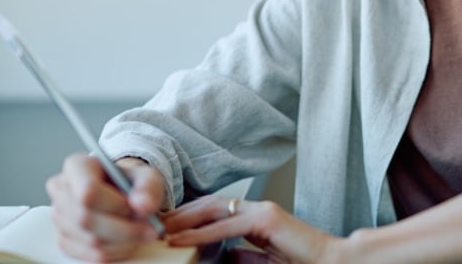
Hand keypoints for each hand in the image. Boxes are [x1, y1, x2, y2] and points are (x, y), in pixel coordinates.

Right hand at [46, 154, 166, 260]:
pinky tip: (127, 242)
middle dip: (124, 229)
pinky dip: (115, 252)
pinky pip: (90, 255)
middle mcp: (61, 190)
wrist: (122, 193)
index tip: (136, 208)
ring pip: (90, 240)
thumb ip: (148, 187)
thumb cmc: (129, 181)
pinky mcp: (64, 239)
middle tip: (149, 228)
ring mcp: (59, 216)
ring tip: (140, 232)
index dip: (115, 205)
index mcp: (77, 166)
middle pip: (86, 219)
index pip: (87, 191)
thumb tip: (143, 205)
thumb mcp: (146, 176)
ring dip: (123, 242)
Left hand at [163, 196, 347, 263]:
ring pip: (215, 208)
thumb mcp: (267, 261)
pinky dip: (202, 232)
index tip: (168, 226)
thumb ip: (247, 256)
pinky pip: (228, 225)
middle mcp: (259, 210)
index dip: (191, 216)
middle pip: (211, 204)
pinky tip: (182, 239)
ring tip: (162, 229)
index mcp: (258, 219)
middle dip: (182, 213)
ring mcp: (264, 212)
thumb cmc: (305, 263)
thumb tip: (226, 256)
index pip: (217, 210)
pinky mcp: (269, 220)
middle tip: (156, 223)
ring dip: (185, 219)